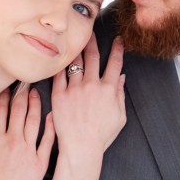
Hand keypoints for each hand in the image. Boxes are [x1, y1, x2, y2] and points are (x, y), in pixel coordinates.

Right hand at [0, 85, 55, 179]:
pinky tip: (53, 116)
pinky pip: (47, 141)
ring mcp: (27, 151)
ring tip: (37, 94)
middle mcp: (12, 141)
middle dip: (22, 94)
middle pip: (18, 110)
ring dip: (36, 105)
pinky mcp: (40, 163)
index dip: (3, 96)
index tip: (7, 87)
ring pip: (34, 121)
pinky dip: (51, 127)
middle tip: (25, 83)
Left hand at [51, 35, 124, 164]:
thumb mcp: (120, 117)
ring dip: (76, 49)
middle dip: (92, 41)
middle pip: (93, 56)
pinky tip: (60, 58)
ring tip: (74, 41)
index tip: (117, 39)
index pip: (115, 63)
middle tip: (90, 31)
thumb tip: (120, 77)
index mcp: (109, 89)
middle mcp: (92, 85)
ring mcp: (74, 89)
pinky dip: (61, 65)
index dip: (117, 49)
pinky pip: (59, 75)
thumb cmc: (102, 136)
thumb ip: (120, 95)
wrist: (81, 148)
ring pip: (75, 62)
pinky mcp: (59, 95)